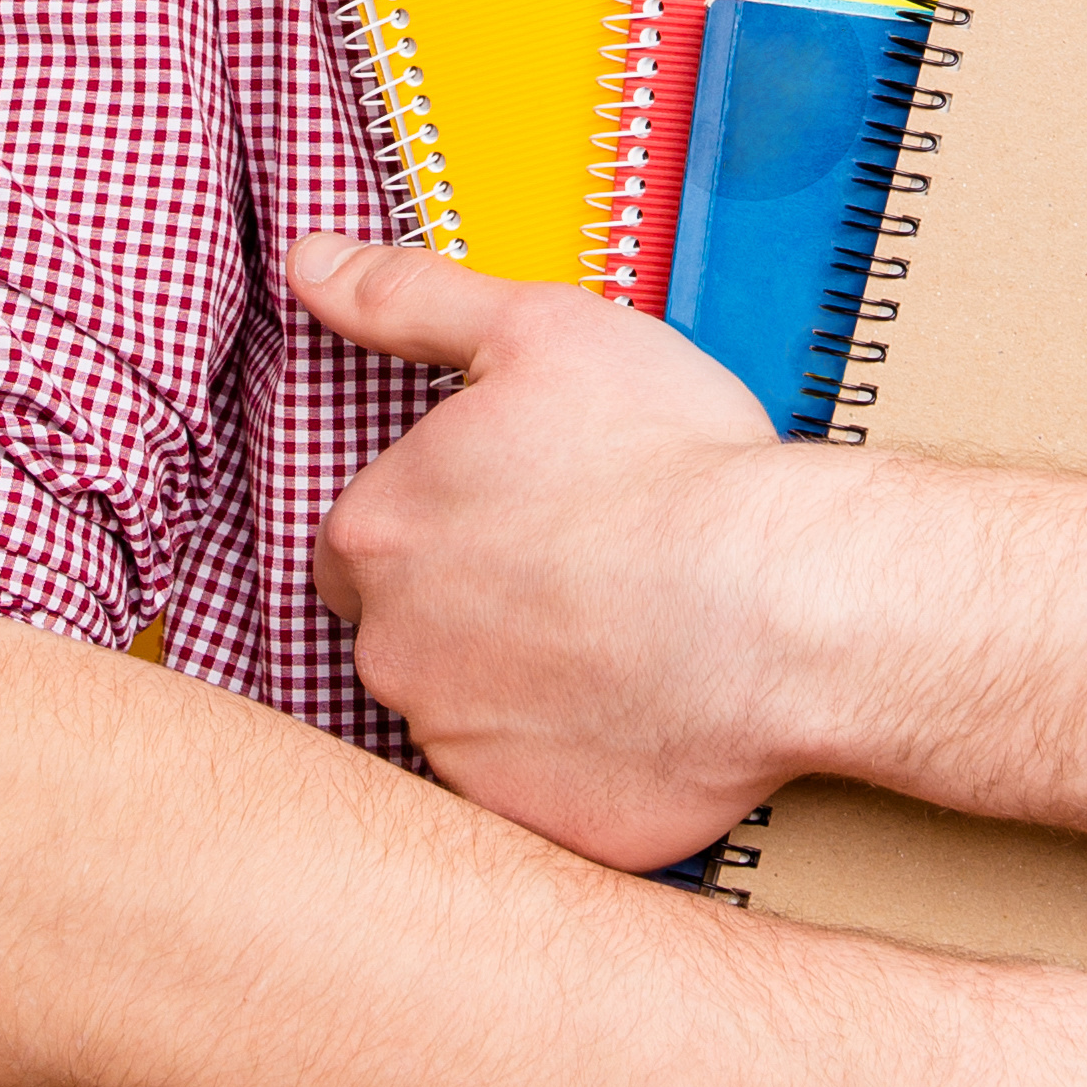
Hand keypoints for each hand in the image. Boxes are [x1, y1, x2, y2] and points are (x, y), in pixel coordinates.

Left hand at [285, 233, 822, 871]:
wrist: (779, 602)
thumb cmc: (666, 458)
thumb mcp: (536, 329)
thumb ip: (405, 296)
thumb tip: (306, 264)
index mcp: (375, 533)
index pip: (360, 545)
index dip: (437, 529)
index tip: (517, 523)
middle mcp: (392, 652)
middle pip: (406, 637)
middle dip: (473, 615)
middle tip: (578, 579)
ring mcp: (458, 749)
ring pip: (468, 720)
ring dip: (525, 690)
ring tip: (624, 644)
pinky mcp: (532, 822)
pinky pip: (538, 793)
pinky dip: (579, 762)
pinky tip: (643, 712)